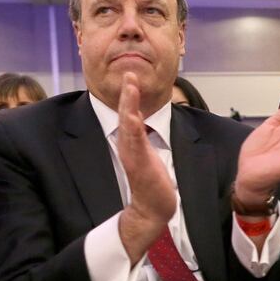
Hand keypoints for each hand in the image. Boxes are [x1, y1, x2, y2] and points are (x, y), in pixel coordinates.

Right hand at [117, 72, 175, 262]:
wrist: (154, 207)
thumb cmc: (153, 181)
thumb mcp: (150, 154)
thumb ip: (146, 139)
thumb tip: (147, 125)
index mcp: (133, 141)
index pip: (129, 112)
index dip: (129, 94)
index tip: (131, 75)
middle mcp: (129, 145)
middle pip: (125, 113)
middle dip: (127, 93)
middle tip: (128, 73)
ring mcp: (133, 154)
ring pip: (128, 124)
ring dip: (129, 104)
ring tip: (130, 86)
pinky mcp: (138, 164)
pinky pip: (134, 143)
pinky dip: (132, 129)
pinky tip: (132, 117)